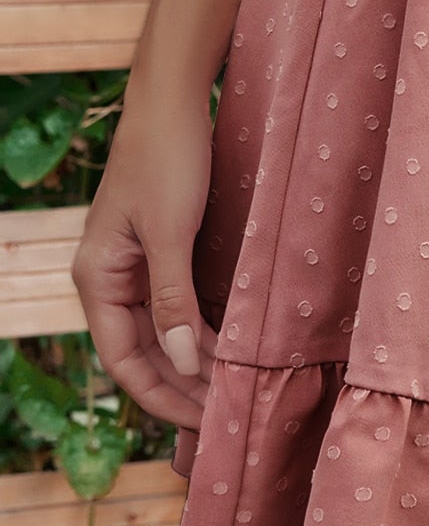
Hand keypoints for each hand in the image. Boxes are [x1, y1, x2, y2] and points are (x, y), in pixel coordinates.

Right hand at [71, 84, 219, 428]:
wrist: (173, 102)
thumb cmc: (167, 159)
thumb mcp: (170, 233)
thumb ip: (175, 300)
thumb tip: (186, 364)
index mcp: (98, 279)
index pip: (124, 361)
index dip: (161, 397)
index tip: (202, 423)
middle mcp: (111, 280)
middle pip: (144, 356)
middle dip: (181, 390)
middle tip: (226, 420)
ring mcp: (136, 269)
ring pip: (163, 337)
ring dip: (195, 367)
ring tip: (232, 395)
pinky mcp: (163, 255)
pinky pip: (179, 311)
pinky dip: (204, 335)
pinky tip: (232, 354)